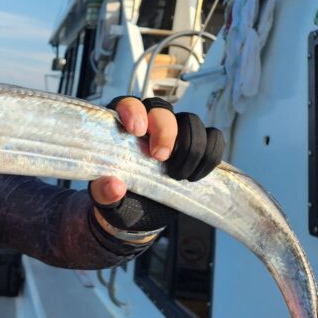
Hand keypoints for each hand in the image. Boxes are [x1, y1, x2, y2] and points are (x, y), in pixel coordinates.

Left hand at [90, 96, 224, 232]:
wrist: (136, 214)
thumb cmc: (116, 199)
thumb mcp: (104, 200)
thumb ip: (103, 193)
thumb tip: (114, 186)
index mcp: (119, 128)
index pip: (128, 103)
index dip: (133, 110)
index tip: (137, 131)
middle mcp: (148, 124)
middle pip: (162, 109)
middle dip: (165, 132)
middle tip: (161, 159)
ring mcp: (175, 133)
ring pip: (191, 121)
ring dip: (190, 148)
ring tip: (177, 176)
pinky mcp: (196, 146)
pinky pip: (213, 137)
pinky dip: (210, 155)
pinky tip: (194, 176)